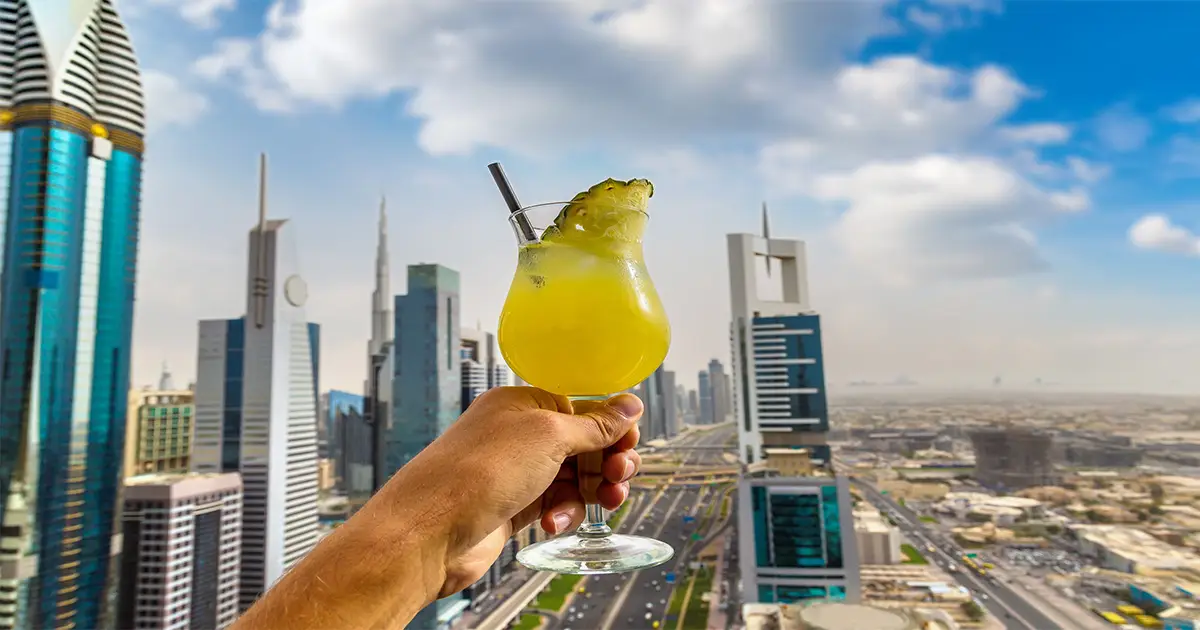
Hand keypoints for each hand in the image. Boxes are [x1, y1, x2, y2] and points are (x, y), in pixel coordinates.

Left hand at [383, 386, 642, 599]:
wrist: (429, 532)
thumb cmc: (476, 473)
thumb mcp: (548, 436)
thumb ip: (594, 425)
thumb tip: (629, 405)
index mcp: (523, 404)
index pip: (582, 408)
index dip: (611, 427)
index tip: (630, 445)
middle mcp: (518, 435)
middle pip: (583, 445)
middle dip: (608, 463)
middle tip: (620, 477)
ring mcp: (516, 472)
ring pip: (573, 479)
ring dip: (591, 493)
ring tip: (603, 504)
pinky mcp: (513, 507)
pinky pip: (555, 505)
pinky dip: (564, 514)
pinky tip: (555, 523)